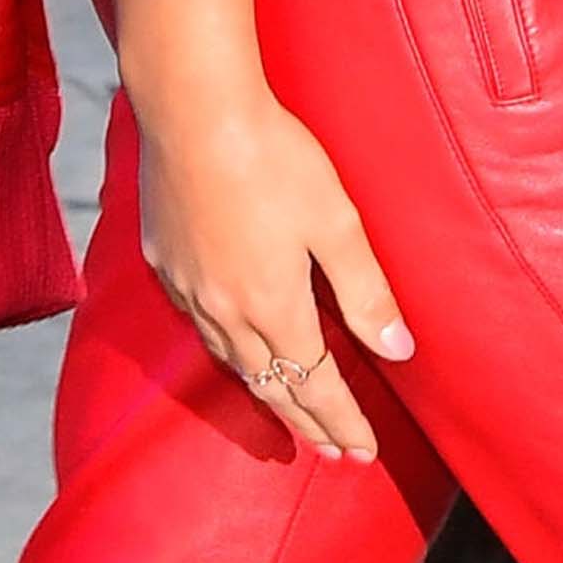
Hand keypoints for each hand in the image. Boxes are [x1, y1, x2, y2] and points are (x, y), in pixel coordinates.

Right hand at [110, 0, 412, 461]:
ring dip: (265, 392)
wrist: (193, 110)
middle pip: (270, 386)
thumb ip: (366, 290)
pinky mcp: (163, 262)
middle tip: (333, 452)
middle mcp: (224, 311)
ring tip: (288, 412)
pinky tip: (231, 344)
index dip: (342, 421)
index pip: (315, 384)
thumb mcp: (335, 220)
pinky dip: (225, 350)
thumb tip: (399, 350)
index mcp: (273, 305)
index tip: (363, 452)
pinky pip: (197, 326)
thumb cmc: (272, 156)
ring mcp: (187, 289)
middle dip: (306, 423)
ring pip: (230, 362)